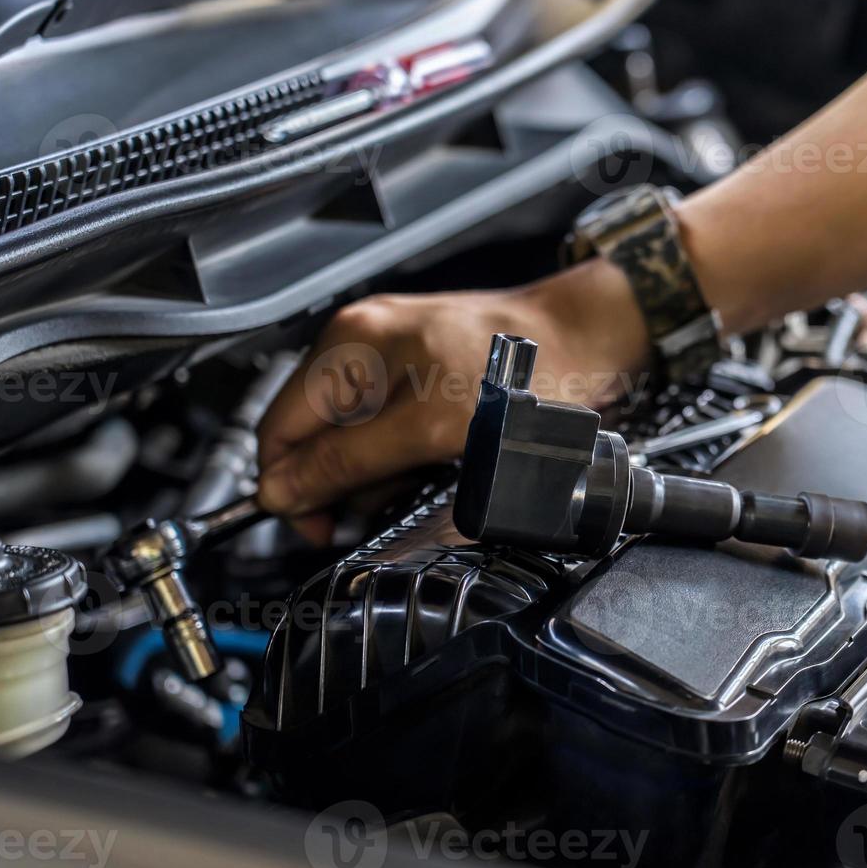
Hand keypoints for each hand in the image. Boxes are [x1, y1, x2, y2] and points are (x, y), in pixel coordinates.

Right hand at [256, 259, 650, 538]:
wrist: (587, 339)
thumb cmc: (523, 370)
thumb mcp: (427, 427)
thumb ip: (350, 460)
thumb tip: (285, 492)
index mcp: (348, 344)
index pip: (279, 428)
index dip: (289, 485)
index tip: (317, 528)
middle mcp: (361, 342)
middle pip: (312, 434)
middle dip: (336, 482)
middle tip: (371, 511)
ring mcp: (390, 355)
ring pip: (350, 436)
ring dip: (370, 474)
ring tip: (412, 482)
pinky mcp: (420, 372)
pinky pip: (386, 427)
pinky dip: (398, 456)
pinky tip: (428, 466)